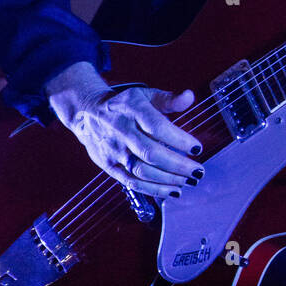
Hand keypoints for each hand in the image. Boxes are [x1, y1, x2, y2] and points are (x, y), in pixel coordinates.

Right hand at [47, 63, 201, 198]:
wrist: (87, 112)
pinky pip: (132, 182)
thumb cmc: (124, 104)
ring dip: (168, 180)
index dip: (178, 139)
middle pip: (151, 153)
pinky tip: (172, 191)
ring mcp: (114, 150)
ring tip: (189, 181)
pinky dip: (154, 189)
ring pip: (142, 171)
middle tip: (198, 171)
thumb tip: (190, 97)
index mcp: (133, 109)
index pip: (157, 126)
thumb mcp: (145, 95)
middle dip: (178, 165)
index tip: (197, 148)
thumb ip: (169, 99)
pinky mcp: (109, 166)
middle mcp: (122, 130)